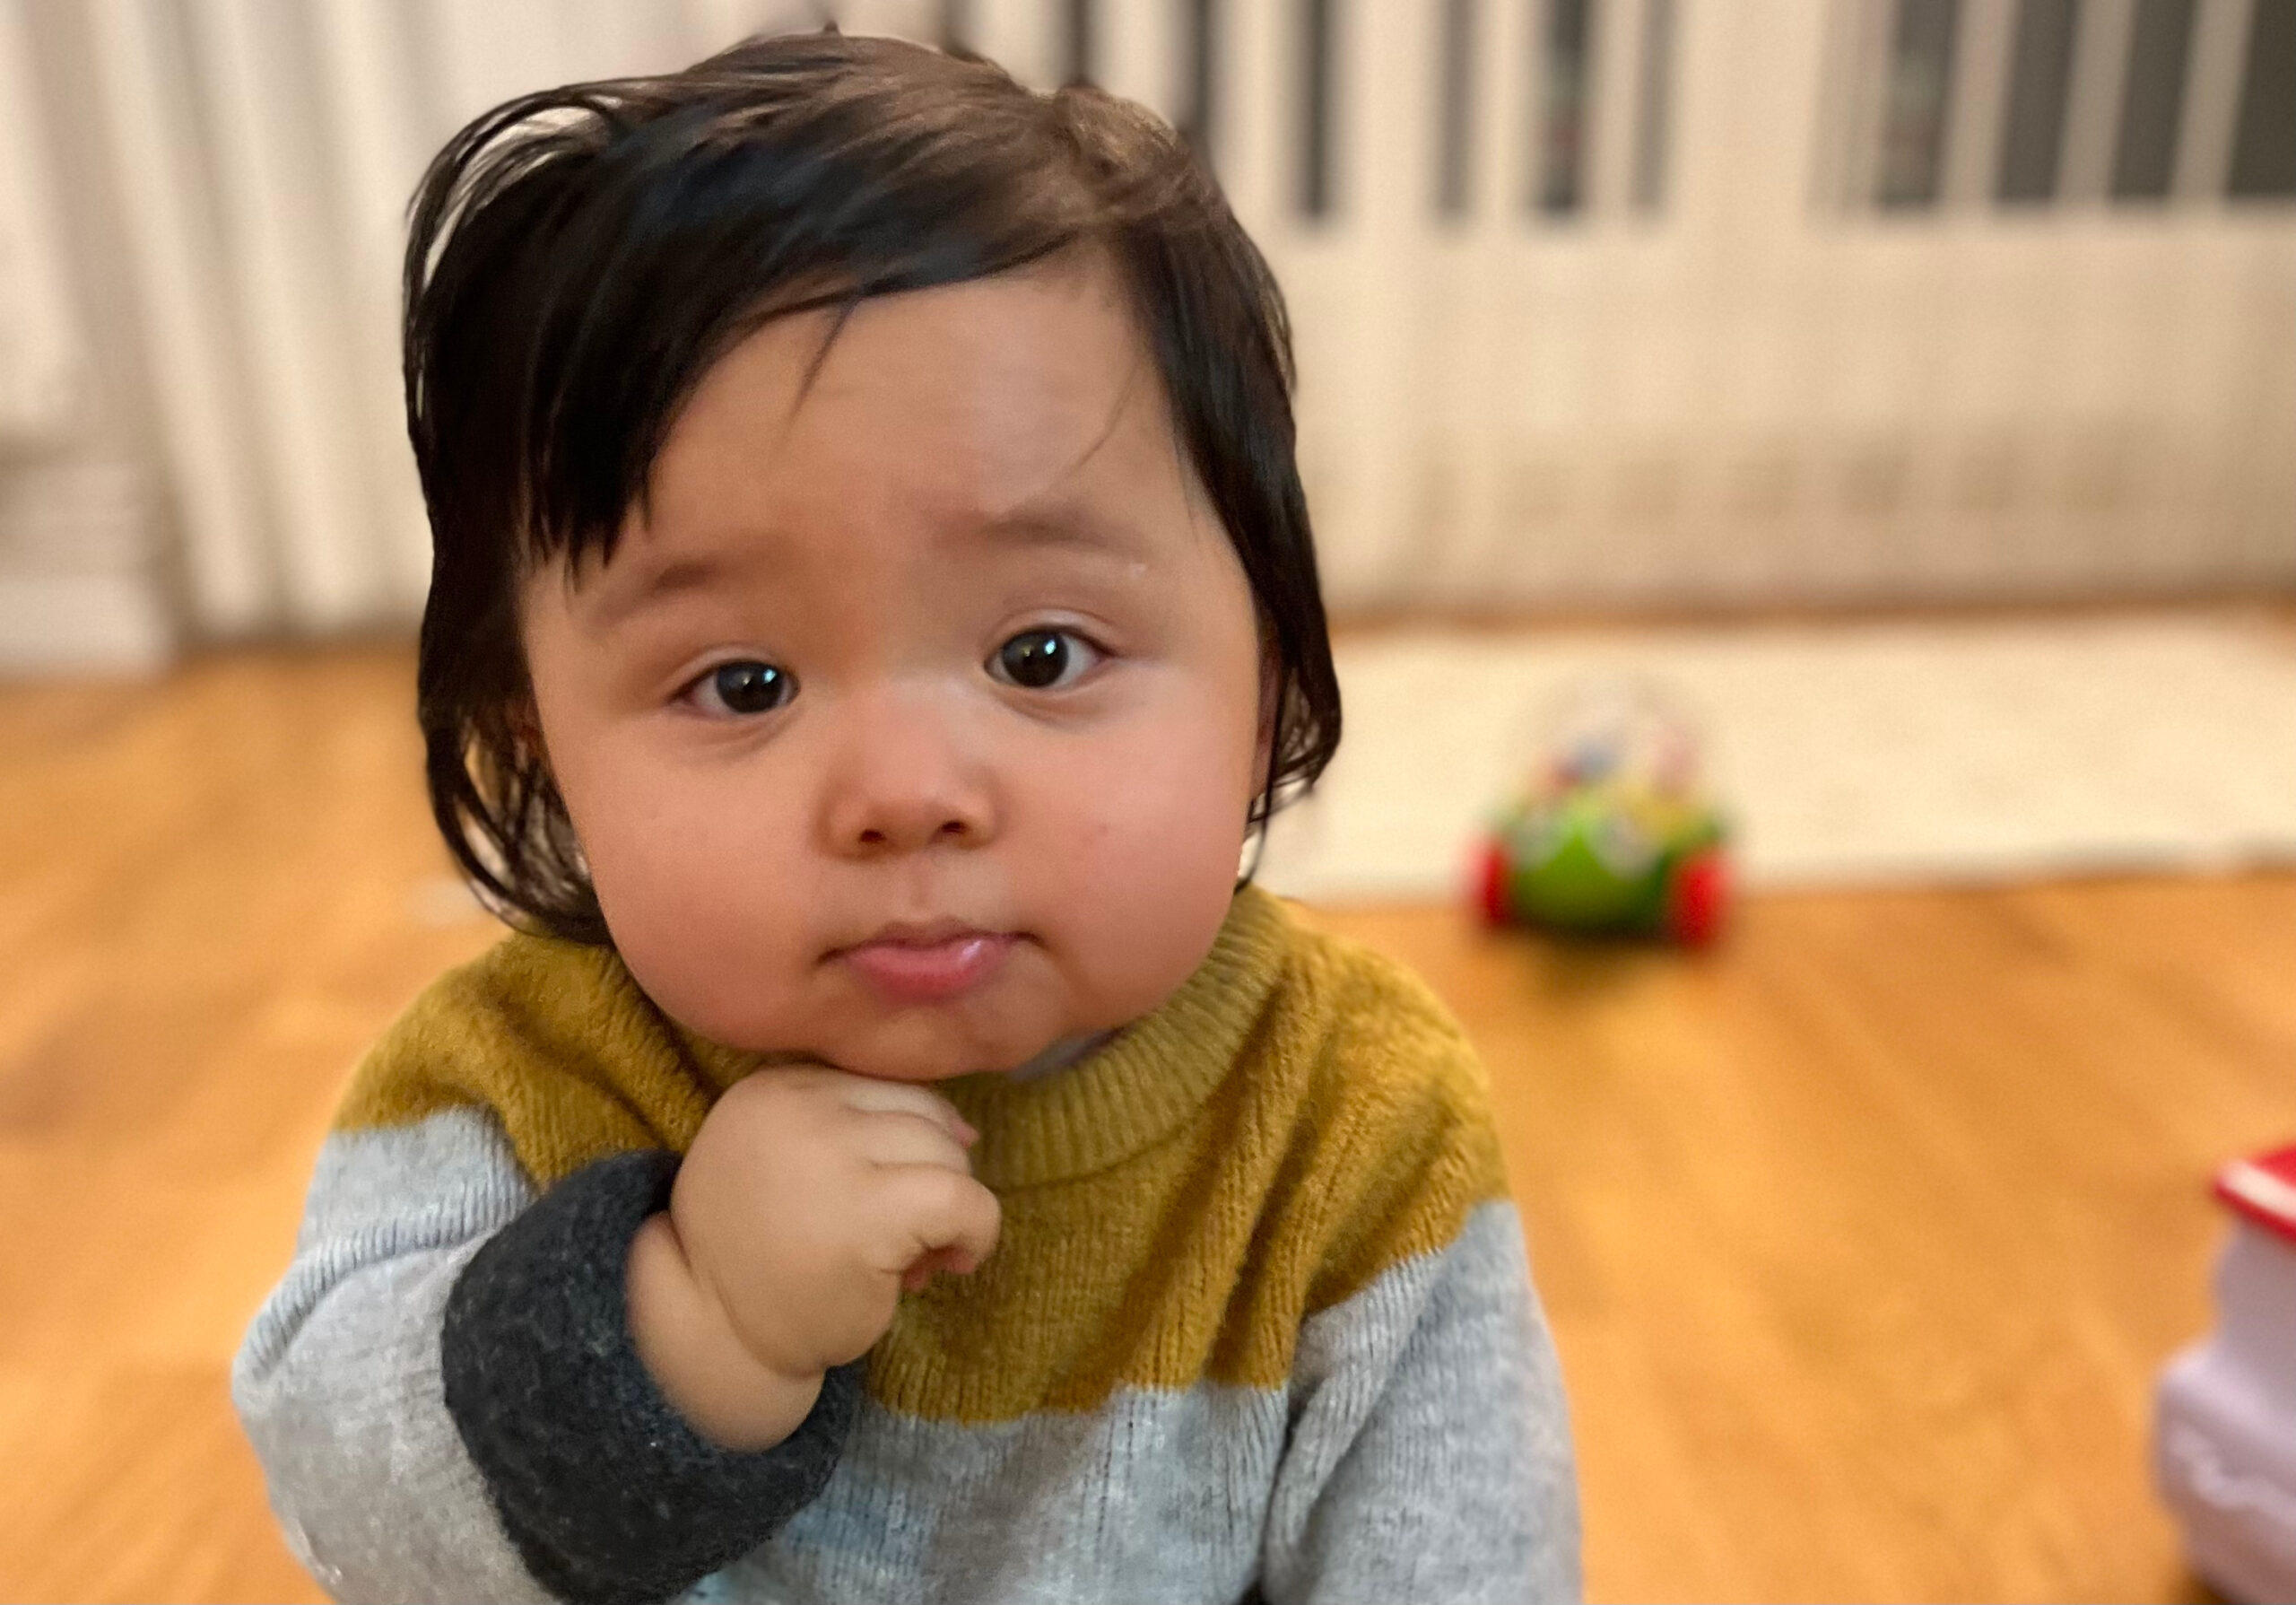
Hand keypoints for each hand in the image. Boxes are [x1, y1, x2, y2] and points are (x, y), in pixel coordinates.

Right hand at [626, 1065, 1000, 1447]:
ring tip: (911, 1259)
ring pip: (947, 1153)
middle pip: (923, 1113)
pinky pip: (963, 1201)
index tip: (888, 1200)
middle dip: (931, 1175)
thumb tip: (967, 1129)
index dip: (908, 1144)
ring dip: (949, 1209)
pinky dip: (978, 1232)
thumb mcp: (794, 1162)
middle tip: (903, 1240)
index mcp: (777, 1086)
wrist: (716, 1338)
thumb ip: (863, 1133)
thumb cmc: (764, 1255)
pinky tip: (953, 1264)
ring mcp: (832, 1158)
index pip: (887, 1087)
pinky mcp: (866, 1216)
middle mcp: (800, 1109)